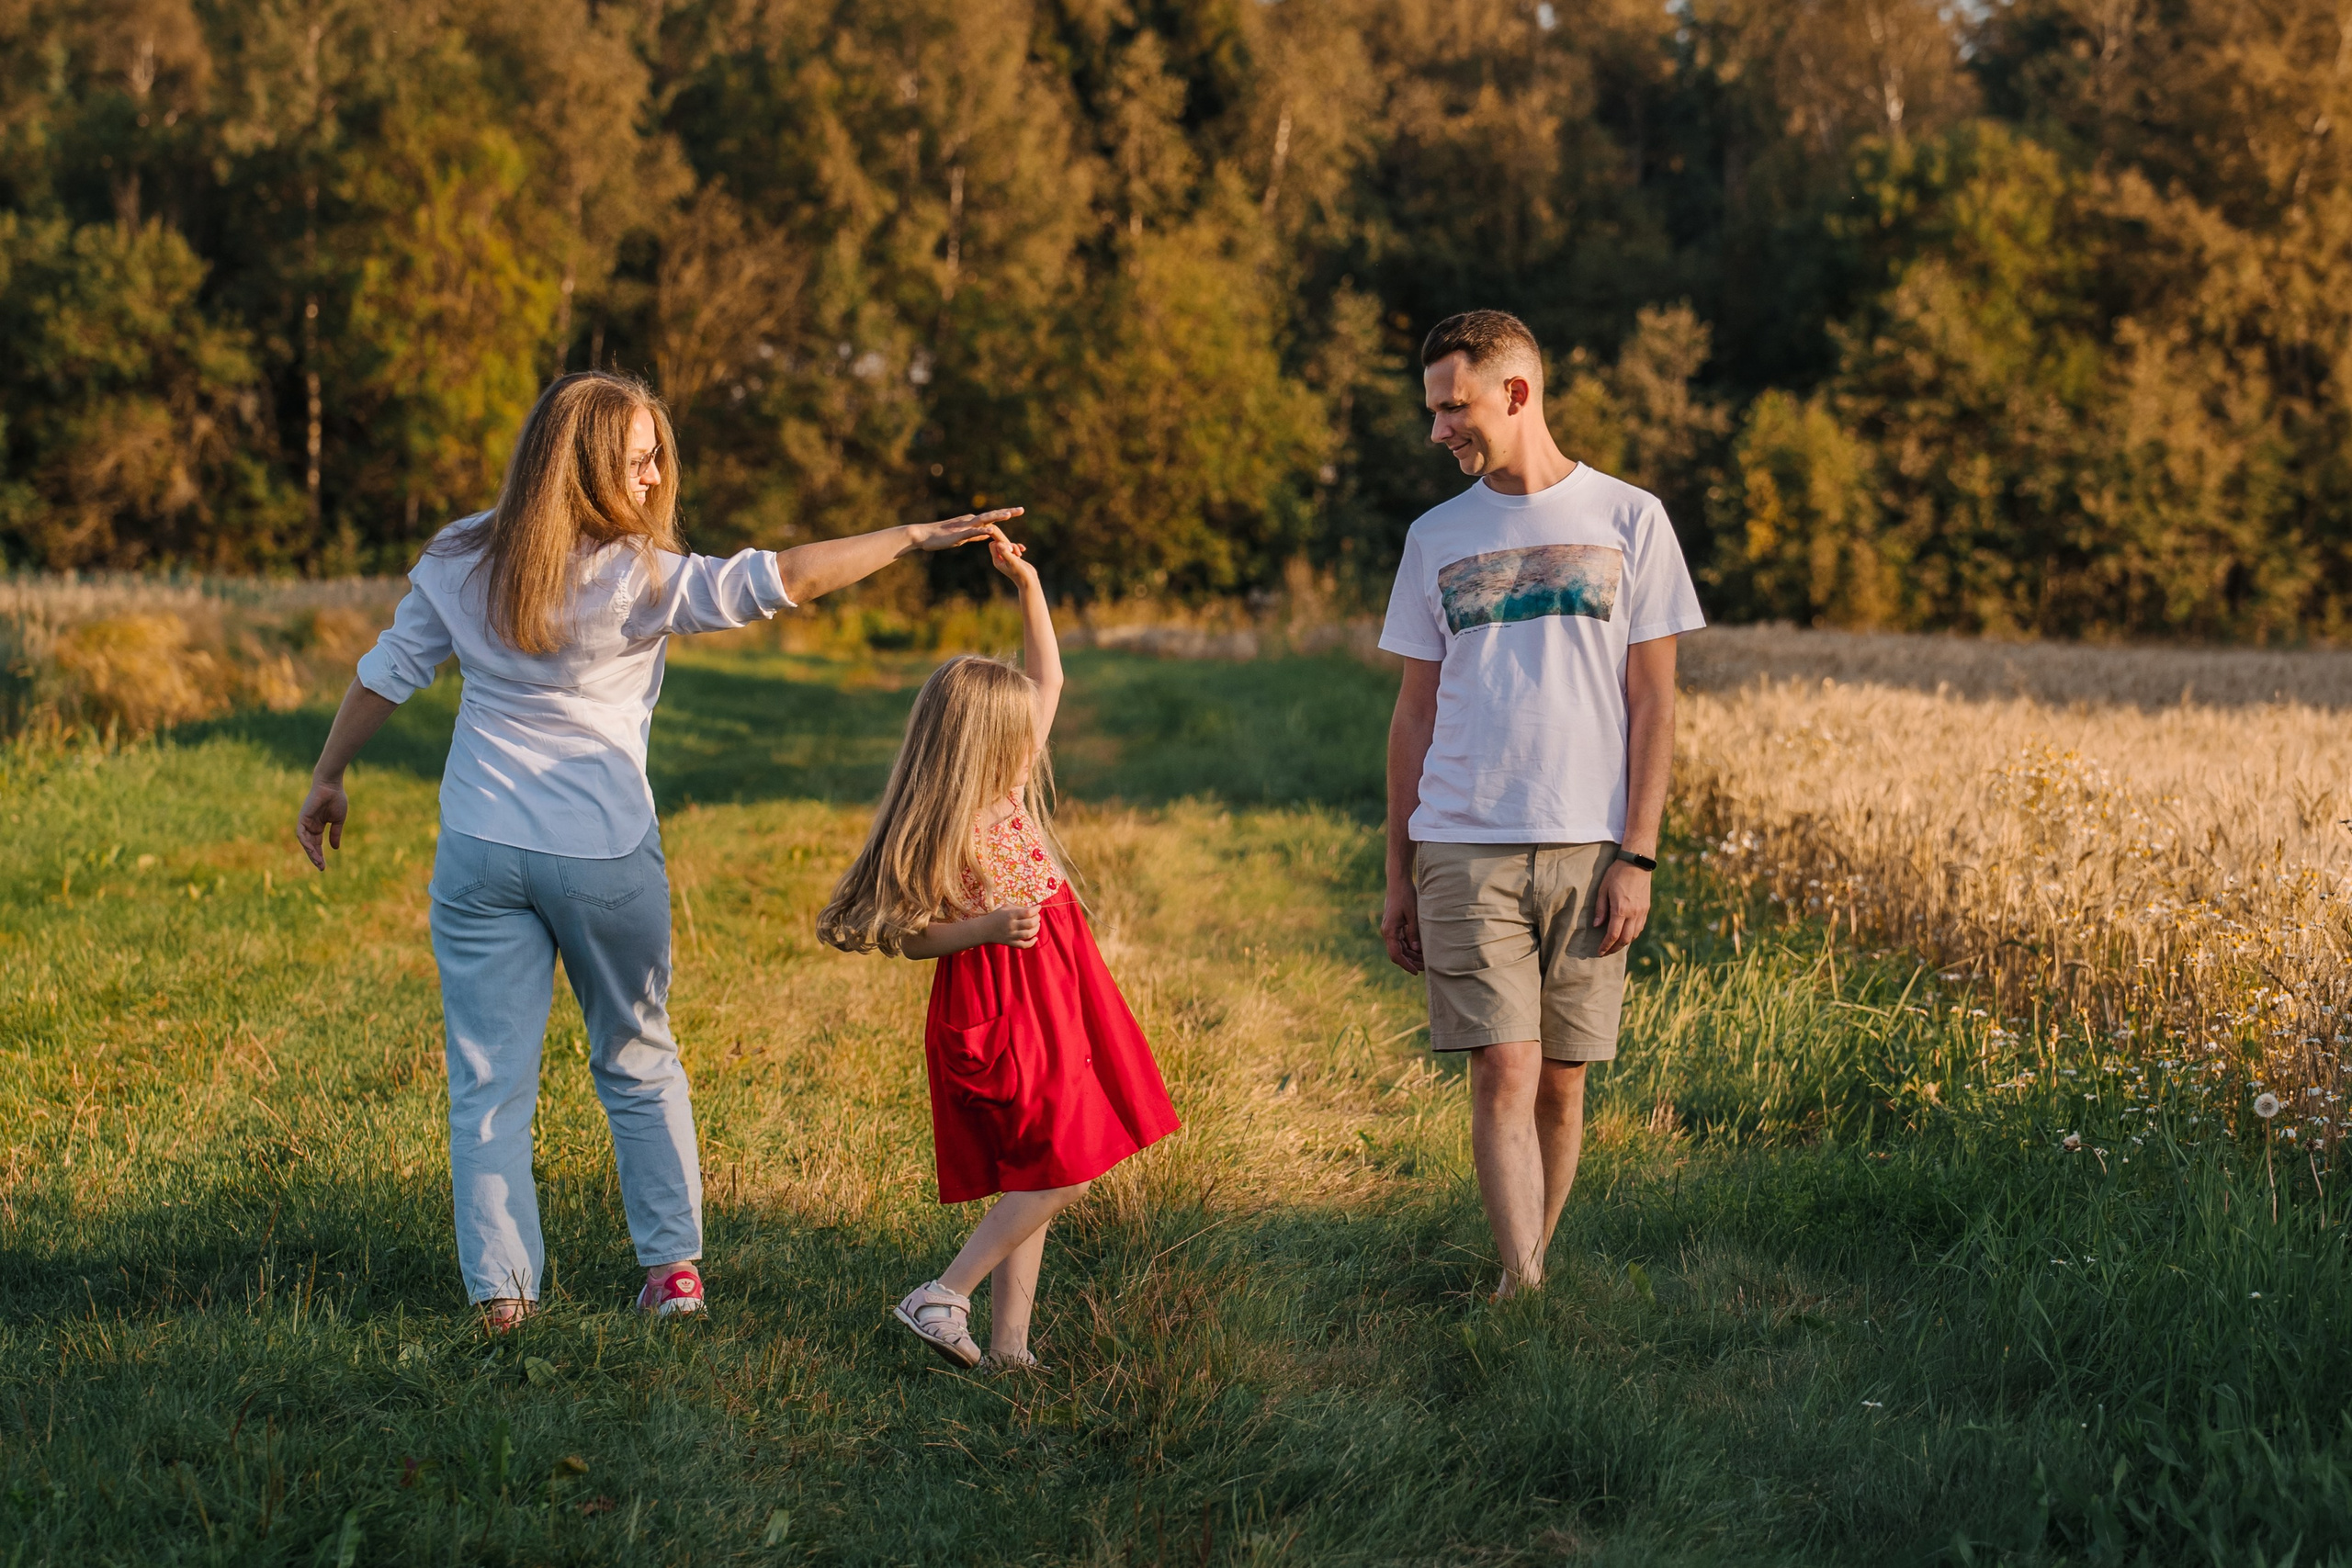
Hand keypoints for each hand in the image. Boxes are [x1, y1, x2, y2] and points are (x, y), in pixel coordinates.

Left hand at [297, 777, 348, 869]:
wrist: (331, 786)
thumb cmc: (336, 799)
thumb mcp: (338, 821)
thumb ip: (335, 834)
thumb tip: (335, 848)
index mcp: (318, 826)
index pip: (317, 844)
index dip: (320, 855)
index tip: (324, 867)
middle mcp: (310, 826)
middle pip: (311, 845)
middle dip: (315, 857)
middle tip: (321, 867)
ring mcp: (305, 822)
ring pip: (305, 842)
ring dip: (311, 852)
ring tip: (318, 861)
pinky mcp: (302, 818)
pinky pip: (301, 833)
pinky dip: (305, 842)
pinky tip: (311, 849)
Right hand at [908, 507, 1023, 552]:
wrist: (923, 536)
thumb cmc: (941, 538)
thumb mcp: (963, 537)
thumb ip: (976, 535)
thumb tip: (988, 534)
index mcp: (973, 522)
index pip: (993, 521)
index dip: (1006, 519)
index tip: (1019, 516)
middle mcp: (970, 521)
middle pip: (993, 516)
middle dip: (1008, 512)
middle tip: (1022, 509)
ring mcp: (964, 526)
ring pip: (984, 520)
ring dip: (997, 516)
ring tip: (1010, 514)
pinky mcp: (958, 534)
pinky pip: (972, 532)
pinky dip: (982, 530)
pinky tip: (991, 530)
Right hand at [984, 904, 1043, 948]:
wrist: (984, 929)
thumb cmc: (996, 916)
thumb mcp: (1006, 908)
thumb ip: (1019, 908)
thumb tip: (1033, 909)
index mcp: (1010, 915)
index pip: (1028, 912)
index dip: (1036, 909)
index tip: (1038, 907)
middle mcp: (1011, 925)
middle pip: (1030, 923)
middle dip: (1037, 919)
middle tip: (1037, 916)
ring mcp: (1011, 935)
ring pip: (1029, 934)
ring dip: (1036, 929)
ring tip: (1036, 925)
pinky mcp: (1010, 943)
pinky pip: (1024, 945)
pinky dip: (1032, 943)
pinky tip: (1035, 938)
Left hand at [988, 528, 1038, 589]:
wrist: (1028, 581)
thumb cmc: (1020, 573)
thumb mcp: (1012, 562)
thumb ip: (1005, 553)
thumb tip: (998, 543)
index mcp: (997, 561)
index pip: (993, 545)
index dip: (1001, 543)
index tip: (1009, 549)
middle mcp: (1000, 559)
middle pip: (1000, 543)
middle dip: (1008, 544)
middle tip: (1015, 552)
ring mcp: (1007, 558)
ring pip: (1008, 545)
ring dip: (1015, 547)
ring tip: (1020, 554)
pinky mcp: (1014, 557)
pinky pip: (1014, 547)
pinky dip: (1019, 547)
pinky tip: (1024, 550)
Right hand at [1380, 878, 1422, 973]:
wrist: (1398, 882)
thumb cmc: (1405, 895)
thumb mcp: (1413, 914)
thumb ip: (1414, 932)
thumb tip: (1416, 950)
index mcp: (1389, 931)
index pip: (1396, 955)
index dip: (1406, 965)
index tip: (1416, 972)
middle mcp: (1387, 932)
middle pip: (1398, 954)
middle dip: (1411, 962)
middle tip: (1426, 967)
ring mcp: (1390, 930)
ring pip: (1400, 948)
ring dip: (1411, 956)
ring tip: (1426, 960)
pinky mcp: (1395, 926)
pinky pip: (1401, 941)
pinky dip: (1411, 947)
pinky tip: (1421, 950)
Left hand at [1592, 859, 1652, 955]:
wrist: (1637, 863)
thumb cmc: (1616, 874)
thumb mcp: (1603, 889)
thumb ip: (1600, 909)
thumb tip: (1597, 925)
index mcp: (1621, 909)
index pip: (1613, 935)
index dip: (1606, 946)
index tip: (1599, 952)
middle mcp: (1633, 913)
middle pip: (1625, 939)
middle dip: (1614, 948)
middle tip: (1605, 952)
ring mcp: (1642, 912)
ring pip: (1634, 935)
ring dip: (1624, 943)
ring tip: (1614, 945)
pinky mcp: (1646, 908)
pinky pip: (1640, 927)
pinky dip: (1632, 935)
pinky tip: (1625, 935)